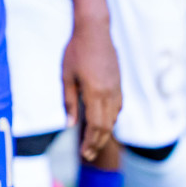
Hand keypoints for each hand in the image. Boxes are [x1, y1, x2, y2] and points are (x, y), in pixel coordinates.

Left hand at [63, 0, 120, 160]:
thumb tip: (70, 124)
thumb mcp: (66, 76)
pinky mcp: (119, 83)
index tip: (85, 154)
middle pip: (107, 126)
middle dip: (97, 142)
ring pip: (114, 118)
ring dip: (105, 132)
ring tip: (94, 142)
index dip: (91, 142)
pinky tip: (103, 122)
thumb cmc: (75, 52)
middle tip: (88, 155)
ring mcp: (117, 89)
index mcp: (95, 93)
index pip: (96, 126)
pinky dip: (110, 119)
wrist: (94, 31)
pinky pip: (117, 108)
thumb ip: (69, 101)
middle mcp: (110, 94)